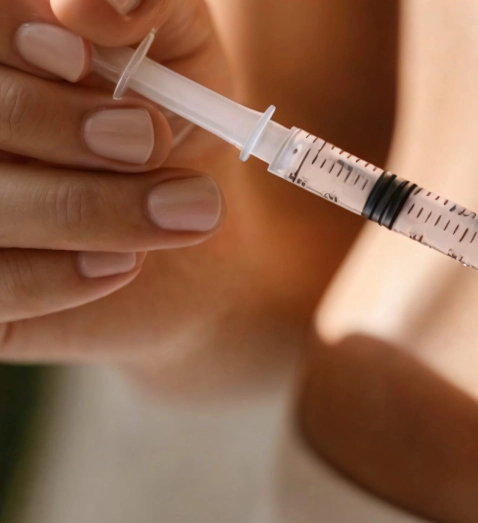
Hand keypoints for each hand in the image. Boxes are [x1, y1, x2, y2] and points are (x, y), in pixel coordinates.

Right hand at [0, 0, 360, 391]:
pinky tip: (122, 264)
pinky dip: (55, 276)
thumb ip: (146, 1)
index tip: (81, 58)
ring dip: (84, 207)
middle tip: (149, 140)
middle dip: (54, 124)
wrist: (194, 234)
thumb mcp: (178, 47)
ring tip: (186, 209)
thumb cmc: (174, 124)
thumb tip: (90, 0)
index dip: (4, 39)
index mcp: (1, 55)